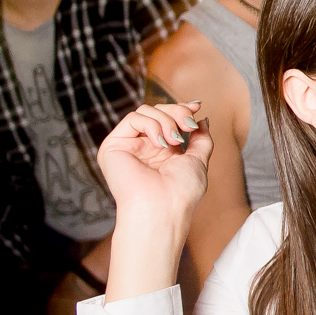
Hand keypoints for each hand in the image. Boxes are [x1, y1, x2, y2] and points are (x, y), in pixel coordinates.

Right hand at [96, 102, 212, 225]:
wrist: (163, 208)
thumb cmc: (181, 191)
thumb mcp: (198, 160)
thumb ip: (200, 139)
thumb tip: (202, 119)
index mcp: (161, 151)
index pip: (168, 118)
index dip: (182, 109)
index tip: (198, 107)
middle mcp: (143, 147)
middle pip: (157, 110)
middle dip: (177, 112)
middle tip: (189, 126)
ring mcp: (128, 146)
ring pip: (145, 111)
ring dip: (166, 120)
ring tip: (175, 141)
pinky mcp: (113, 146)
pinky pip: (133, 119)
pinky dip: (152, 125)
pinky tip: (160, 143)